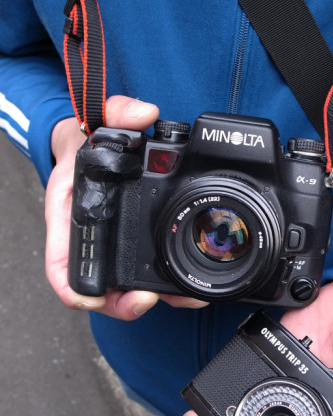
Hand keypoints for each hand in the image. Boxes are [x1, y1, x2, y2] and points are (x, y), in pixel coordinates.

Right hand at [45, 96, 207, 318]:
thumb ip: (116, 111)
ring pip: (124, 289)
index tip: (98, 298)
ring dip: (151, 299)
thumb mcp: (94, 122)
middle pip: (98, 291)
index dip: (77, 290)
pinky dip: (162, 285)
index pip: (62, 266)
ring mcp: (111, 247)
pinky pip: (143, 274)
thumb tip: (144, 112)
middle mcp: (91, 239)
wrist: (87, 148)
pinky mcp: (131, 246)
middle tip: (150, 300)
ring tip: (183, 297)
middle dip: (123, 304)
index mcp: (71, 218)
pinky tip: (187, 284)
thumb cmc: (84, 146)